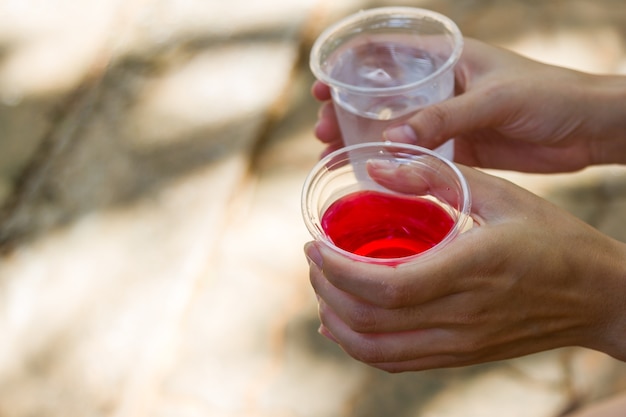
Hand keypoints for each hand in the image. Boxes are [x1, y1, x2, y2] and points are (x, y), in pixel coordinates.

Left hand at [304, 163, 625, 371]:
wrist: (600, 296)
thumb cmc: (554, 238)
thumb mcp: (501, 192)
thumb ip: (435, 176)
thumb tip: (376, 165)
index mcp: (472, 269)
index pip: (386, 286)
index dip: (338, 272)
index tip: (315, 247)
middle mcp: (462, 315)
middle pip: (371, 321)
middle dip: (328, 292)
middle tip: (314, 261)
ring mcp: (462, 343)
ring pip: (378, 351)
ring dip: (339, 323)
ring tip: (324, 289)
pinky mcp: (463, 355)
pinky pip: (399, 362)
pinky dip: (362, 347)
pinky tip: (346, 324)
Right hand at [312, 38, 625, 171]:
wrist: (587, 129)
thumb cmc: (549, 96)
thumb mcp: (493, 100)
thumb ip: (443, 118)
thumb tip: (390, 138)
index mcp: (447, 58)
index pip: (385, 52)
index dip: (348, 65)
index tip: (322, 86)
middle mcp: (440, 86)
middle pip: (380, 93)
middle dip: (347, 109)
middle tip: (323, 131)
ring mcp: (446, 117)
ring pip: (393, 126)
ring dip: (364, 138)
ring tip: (335, 153)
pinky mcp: (457, 146)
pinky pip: (415, 153)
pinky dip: (392, 162)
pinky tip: (371, 174)